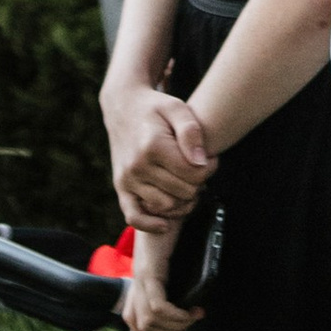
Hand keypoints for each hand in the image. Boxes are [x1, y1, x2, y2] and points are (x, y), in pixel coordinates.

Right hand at [105, 85, 214, 225]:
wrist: (123, 106)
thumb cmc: (156, 107)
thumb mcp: (177, 108)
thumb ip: (191, 131)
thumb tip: (200, 162)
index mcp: (153, 147)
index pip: (193, 173)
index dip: (210, 168)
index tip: (210, 158)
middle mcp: (137, 166)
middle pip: (182, 192)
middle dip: (199, 182)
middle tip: (200, 169)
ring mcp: (127, 179)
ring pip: (165, 207)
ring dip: (183, 200)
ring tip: (188, 183)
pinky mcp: (120, 188)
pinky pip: (134, 217)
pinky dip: (151, 224)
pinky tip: (165, 223)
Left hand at [121, 236, 199, 330]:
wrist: (169, 204)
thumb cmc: (174, 228)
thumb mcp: (172, 258)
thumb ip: (172, 277)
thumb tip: (188, 300)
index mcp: (139, 281)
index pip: (131, 322)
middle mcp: (137, 282)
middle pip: (139, 327)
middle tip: (189, 324)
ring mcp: (141, 277)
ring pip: (148, 321)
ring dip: (176, 327)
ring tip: (194, 316)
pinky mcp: (150, 271)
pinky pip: (157, 307)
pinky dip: (176, 316)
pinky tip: (192, 310)